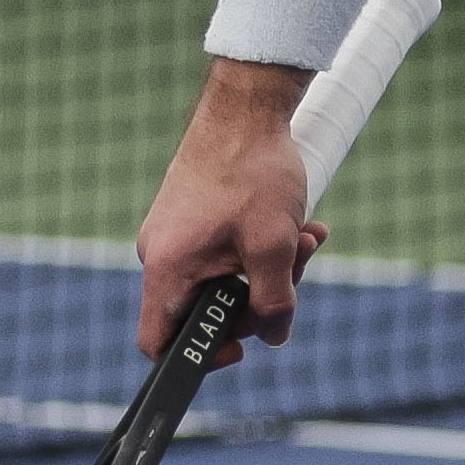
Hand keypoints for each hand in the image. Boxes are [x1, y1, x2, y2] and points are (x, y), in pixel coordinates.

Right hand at [133, 67, 327, 360]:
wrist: (245, 106)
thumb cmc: (253, 171)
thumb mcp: (274, 246)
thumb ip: (275, 302)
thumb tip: (275, 337)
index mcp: (167, 268)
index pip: (157, 342)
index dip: (199, 358)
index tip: (243, 344)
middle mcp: (161, 255)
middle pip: (207, 310)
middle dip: (260, 298)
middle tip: (298, 270)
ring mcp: (175, 236)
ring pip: (225, 278)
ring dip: (271, 267)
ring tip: (307, 236)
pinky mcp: (192, 219)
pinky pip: (226, 251)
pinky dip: (262, 246)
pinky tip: (300, 224)